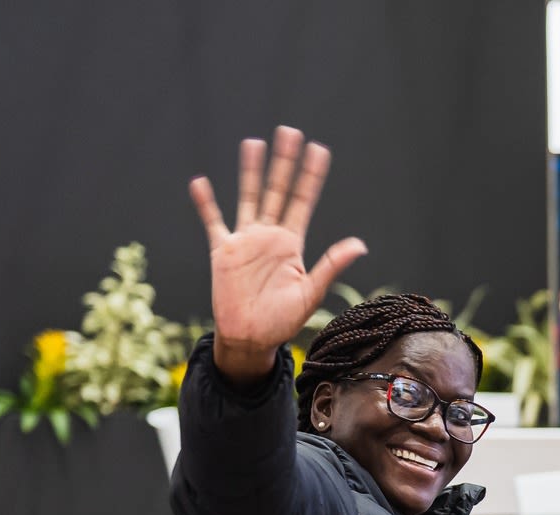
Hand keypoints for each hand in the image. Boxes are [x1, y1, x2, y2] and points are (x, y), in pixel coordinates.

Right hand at [188, 126, 367, 381]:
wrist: (251, 338)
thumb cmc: (283, 320)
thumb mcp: (311, 292)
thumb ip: (331, 264)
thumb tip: (360, 244)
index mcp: (292, 244)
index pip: (303, 201)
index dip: (311, 176)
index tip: (320, 150)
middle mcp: (270, 236)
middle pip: (277, 190)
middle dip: (284, 163)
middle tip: (290, 132)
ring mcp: (246, 241)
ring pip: (248, 197)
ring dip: (250, 171)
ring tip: (253, 143)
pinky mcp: (223, 251)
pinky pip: (214, 222)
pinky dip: (206, 204)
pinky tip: (200, 182)